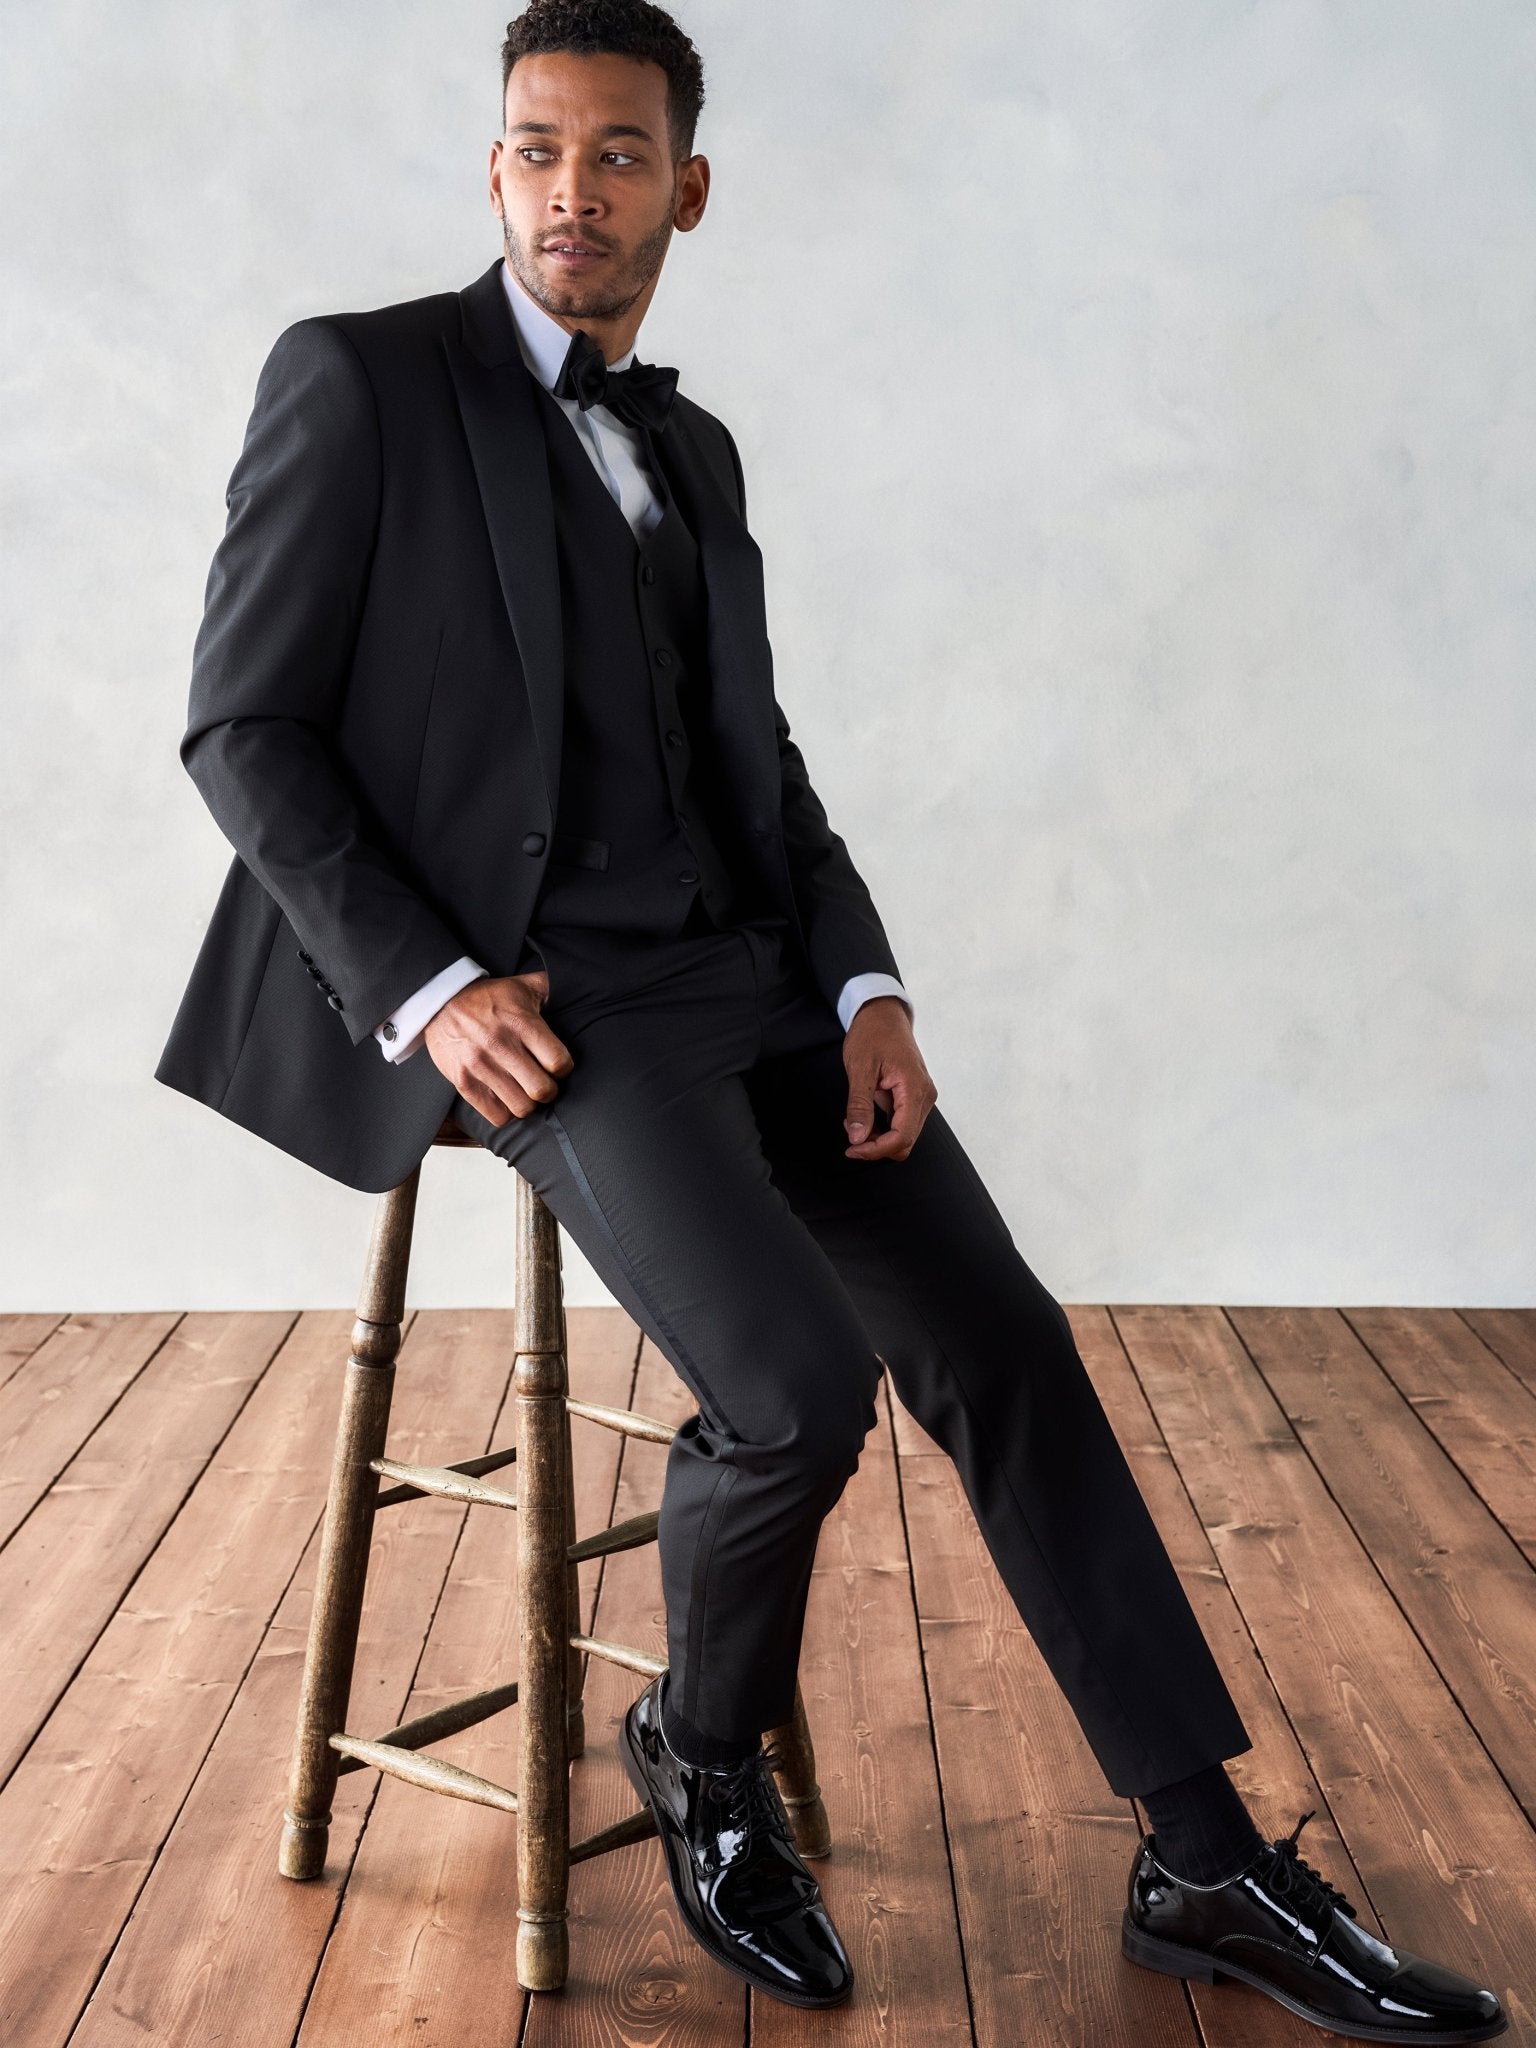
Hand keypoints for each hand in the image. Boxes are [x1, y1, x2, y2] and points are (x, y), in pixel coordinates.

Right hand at [424, 970, 574, 1128]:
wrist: (440, 1002)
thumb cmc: (488, 997)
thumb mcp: (522, 985)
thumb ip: (551, 988)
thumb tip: (578, 988)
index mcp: (521, 1023)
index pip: (559, 1062)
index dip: (564, 1068)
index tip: (557, 1065)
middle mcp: (501, 1045)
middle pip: (542, 1090)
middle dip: (549, 1090)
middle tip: (543, 1083)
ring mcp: (480, 1066)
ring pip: (521, 1108)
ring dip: (528, 1103)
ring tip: (524, 1091)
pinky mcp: (463, 1081)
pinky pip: (496, 1115)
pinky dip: (506, 1112)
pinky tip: (506, 1098)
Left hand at [842, 995, 935, 1161]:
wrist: (883, 1014)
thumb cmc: (873, 1033)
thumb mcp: (860, 1068)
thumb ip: (859, 1106)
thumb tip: (858, 1137)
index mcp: (914, 1089)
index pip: (902, 1136)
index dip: (876, 1149)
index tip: (852, 1148)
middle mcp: (924, 1096)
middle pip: (905, 1141)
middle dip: (876, 1146)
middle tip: (850, 1137)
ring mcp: (921, 1097)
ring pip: (903, 1135)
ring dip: (878, 1138)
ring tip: (854, 1121)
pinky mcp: (913, 1096)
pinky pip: (900, 1123)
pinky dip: (881, 1127)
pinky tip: (864, 1116)